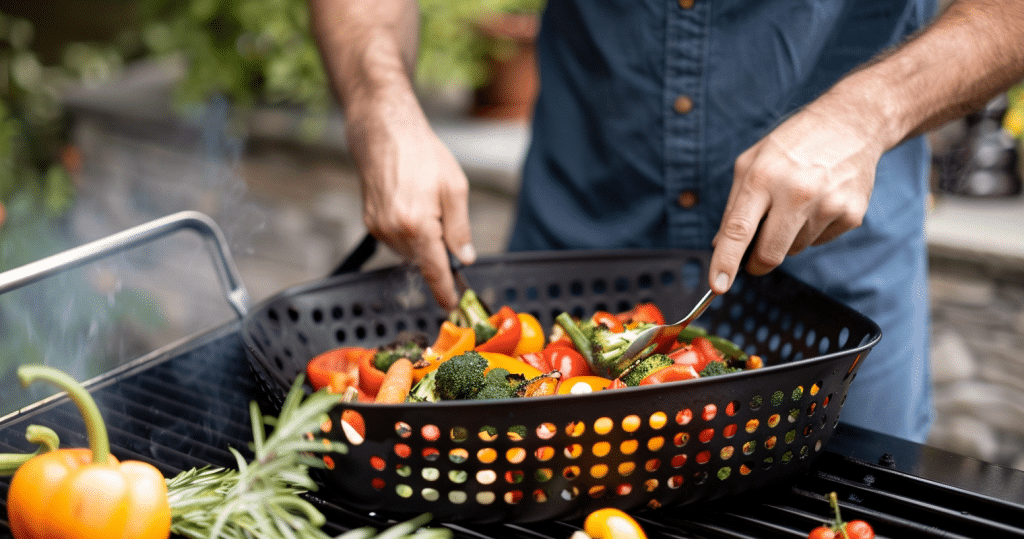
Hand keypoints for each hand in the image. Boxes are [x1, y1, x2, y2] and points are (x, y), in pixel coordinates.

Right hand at [345, 94, 473, 310]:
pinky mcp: (369, 221)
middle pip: (423, 260)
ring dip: (423, 240)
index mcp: (418, 225)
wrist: (384, 132)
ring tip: (426, 202)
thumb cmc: (422, 154)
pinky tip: (412, 204)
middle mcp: (394, 232)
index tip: (452, 306)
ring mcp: (378, 228)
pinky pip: (395, 239)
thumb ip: (460, 228)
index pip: (435, 271)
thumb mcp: (455, 188)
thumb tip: (464, 258)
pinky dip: (409, 231)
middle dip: (437, 251)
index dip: (445, 291)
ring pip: (409, 251)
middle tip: (444, 217)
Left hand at [708, 98, 886, 292]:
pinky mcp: (852, 213)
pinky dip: (812, 230)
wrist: (851, 123)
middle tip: (754, 258)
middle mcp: (796, 192)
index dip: (726, 262)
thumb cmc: (792, 144)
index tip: (718, 286)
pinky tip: (819, 202)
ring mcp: (828, 204)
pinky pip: (819, 241)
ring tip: (796, 203)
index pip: (739, 230)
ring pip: (794, 249)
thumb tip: (719, 245)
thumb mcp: (751, 162)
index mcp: (763, 177)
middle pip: (769, 254)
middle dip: (757, 263)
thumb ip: (733, 206)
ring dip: (787, 238)